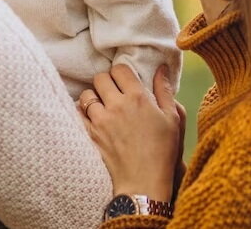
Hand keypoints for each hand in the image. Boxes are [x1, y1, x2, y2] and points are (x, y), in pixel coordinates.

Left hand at [78, 64, 181, 201]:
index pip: (120, 69)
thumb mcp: (172, 119)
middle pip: (100, 78)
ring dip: (93, 97)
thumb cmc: (162, 151)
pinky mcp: (91, 134)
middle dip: (106, 82)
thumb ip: (165, 91)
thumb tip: (161, 67)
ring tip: (102, 106)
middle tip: (113, 92)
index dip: (121, 72)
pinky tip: (92, 118)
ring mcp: (101, 120)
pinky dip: (82, 113)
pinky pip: (77, 113)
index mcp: (138, 97)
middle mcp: (117, 105)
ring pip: (87, 95)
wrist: (143, 182)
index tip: (125, 81)